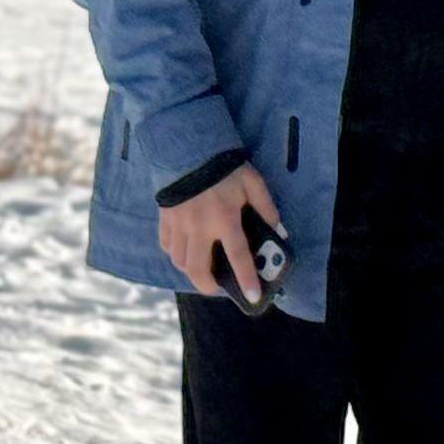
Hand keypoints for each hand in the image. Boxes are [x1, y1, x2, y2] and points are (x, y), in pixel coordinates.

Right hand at [157, 161, 286, 305]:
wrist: (188, 147)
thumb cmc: (224, 167)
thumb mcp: (253, 183)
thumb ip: (266, 207)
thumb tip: (278, 230)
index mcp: (225, 219)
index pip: (238, 256)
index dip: (247, 279)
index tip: (254, 297)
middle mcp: (200, 227)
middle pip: (198, 269)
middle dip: (208, 286)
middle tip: (219, 288)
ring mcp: (179, 225)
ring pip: (180, 262)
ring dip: (192, 272)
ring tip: (203, 271)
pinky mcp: (165, 219)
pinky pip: (167, 246)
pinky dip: (176, 254)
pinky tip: (186, 252)